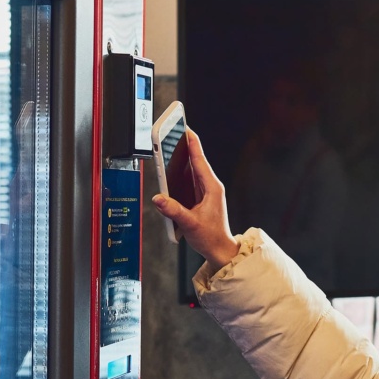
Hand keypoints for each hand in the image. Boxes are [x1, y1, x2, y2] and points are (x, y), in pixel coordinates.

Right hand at [152, 129, 240, 269]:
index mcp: (212, 188)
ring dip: (182, 158)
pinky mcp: (201, 198)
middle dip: (185, 146)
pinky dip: (181, 172)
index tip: (186, 129)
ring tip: (171, 145)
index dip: (192, 143)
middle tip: (175, 131)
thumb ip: (174, 211)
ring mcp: (206, 192)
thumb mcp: (190, 224)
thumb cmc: (210, 237)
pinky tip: (172, 168)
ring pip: (192, 170)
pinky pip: (190, 180)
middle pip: (195, 161)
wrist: (220, 249)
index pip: (200, 161)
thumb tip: (159, 198)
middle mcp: (210, 187)